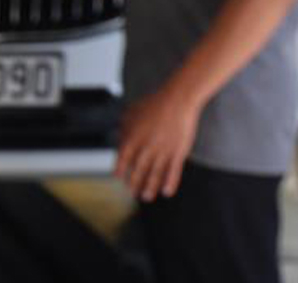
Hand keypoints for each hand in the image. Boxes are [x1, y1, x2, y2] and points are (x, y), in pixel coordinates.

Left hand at [115, 82, 202, 201]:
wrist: (177, 100)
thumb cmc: (154, 104)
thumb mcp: (131, 113)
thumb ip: (124, 128)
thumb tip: (120, 140)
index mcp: (133, 137)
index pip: (123, 159)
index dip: (121, 170)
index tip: (119, 178)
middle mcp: (146, 147)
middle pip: (139, 170)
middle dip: (135, 183)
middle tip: (133, 193)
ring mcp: (163, 151)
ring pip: (155, 174)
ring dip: (150, 187)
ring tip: (146, 197)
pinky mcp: (178, 153)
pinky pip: (173, 172)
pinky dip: (169, 183)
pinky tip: (166, 192)